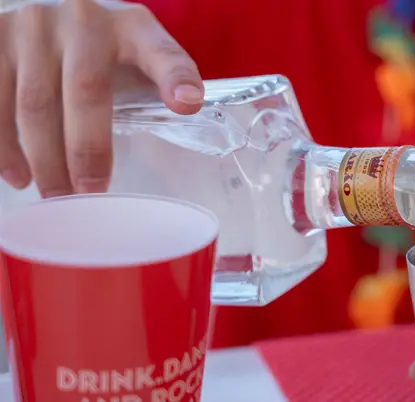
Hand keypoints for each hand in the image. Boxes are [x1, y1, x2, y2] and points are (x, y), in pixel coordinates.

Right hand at [0, 0, 202, 196]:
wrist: (47, 18)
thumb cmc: (102, 52)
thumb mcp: (137, 59)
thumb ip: (159, 86)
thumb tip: (184, 115)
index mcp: (132, 27)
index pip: (160, 51)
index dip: (175, 77)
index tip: (187, 105)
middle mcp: (83, 18)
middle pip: (85, 91)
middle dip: (88, 151)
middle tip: (90, 192)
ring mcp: (33, 26)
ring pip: (34, 103)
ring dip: (45, 159)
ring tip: (57, 194)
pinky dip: (6, 148)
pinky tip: (19, 176)